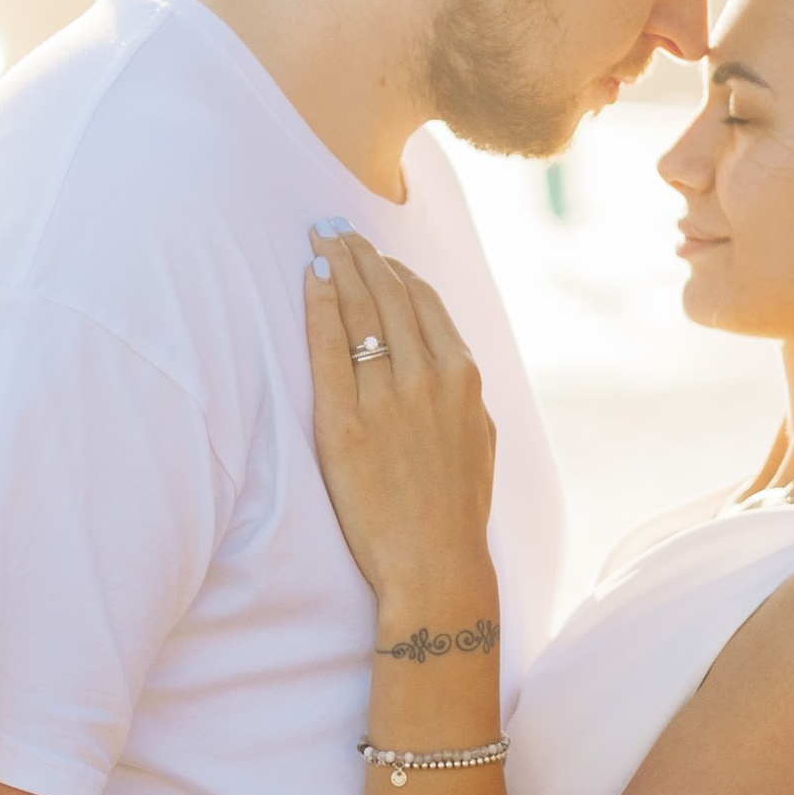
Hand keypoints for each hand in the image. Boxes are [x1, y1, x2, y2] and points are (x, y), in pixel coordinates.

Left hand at [305, 226, 496, 609]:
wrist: (436, 568)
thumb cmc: (458, 514)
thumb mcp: (482, 443)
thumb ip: (467, 397)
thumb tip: (454, 367)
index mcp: (463, 380)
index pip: (424, 304)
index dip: (396, 271)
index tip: (374, 252)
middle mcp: (426, 379)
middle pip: (389, 296)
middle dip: (360, 254)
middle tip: (334, 226)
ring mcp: (385, 400)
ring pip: (360, 313)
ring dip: (338, 267)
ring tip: (320, 241)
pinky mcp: (344, 426)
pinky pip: (327, 350)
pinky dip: (320, 307)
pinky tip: (311, 280)